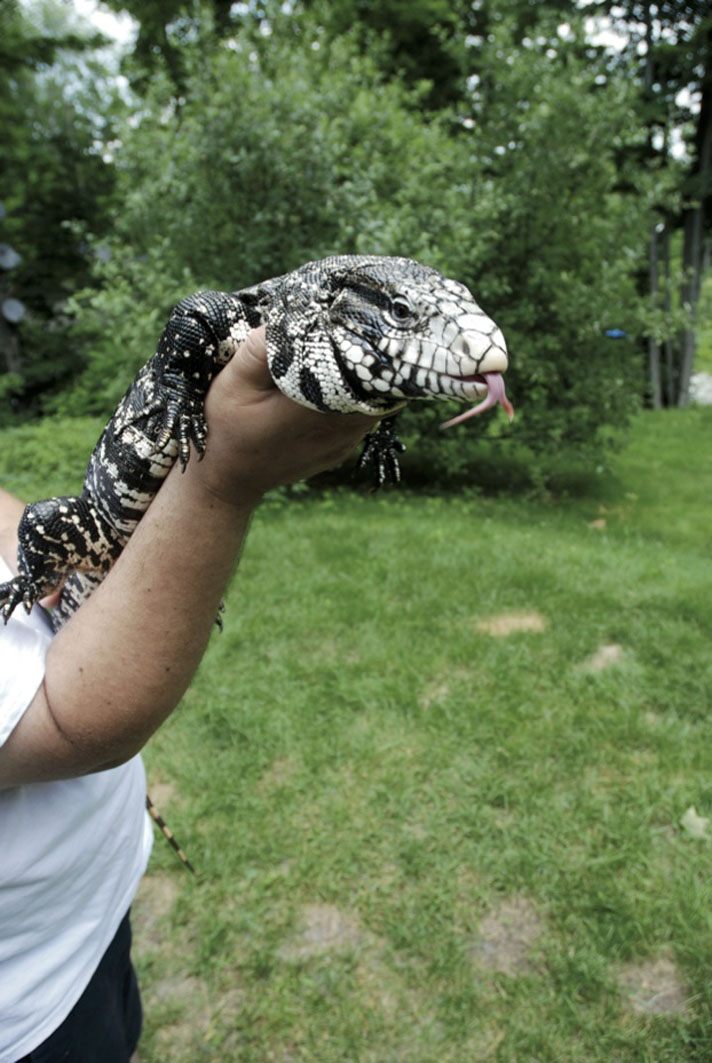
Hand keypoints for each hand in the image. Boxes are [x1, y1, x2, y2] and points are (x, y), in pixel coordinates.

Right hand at [190, 328, 379, 505]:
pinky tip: (335, 386)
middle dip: (366, 357)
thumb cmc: (226, 426)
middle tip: (353, 329)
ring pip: (375, 401)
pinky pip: (363, 417)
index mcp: (316, 408)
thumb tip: (294, 316)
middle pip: (376, 384)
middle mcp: (340, 429)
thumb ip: (263, 349)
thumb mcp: (233, 381)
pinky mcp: (342, 449)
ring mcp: (345, 443)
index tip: (354, 319)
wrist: (228, 477)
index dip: (362, 342)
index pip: (362, 369)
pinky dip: (356, 398)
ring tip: (343, 355)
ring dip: (362, 379)